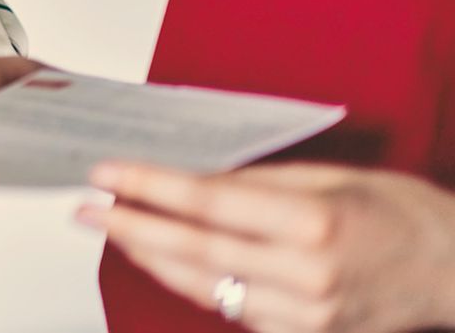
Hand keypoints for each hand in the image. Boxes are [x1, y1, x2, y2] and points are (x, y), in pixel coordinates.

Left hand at [83, 161, 454, 332]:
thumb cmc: (404, 215)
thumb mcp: (334, 177)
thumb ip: (260, 180)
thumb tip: (193, 176)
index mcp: (313, 224)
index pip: (207, 202)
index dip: (149, 188)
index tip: (106, 174)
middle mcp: (305, 275)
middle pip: (195, 250)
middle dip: (131, 226)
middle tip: (85, 207)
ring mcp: (305, 315)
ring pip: (205, 286)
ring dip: (151, 257)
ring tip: (111, 230)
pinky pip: (233, 309)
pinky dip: (194, 283)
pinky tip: (165, 261)